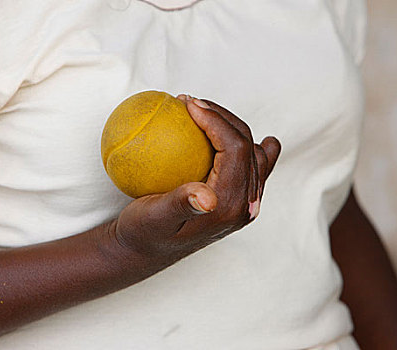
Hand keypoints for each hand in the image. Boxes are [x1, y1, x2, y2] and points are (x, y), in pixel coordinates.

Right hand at [110, 96, 280, 260]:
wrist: (145, 250)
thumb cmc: (144, 232)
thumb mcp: (155, 218)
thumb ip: (181, 205)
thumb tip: (208, 197)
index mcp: (230, 207)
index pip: (236, 149)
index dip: (216, 119)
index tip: (188, 103)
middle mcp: (244, 206)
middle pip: (248, 146)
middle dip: (222, 117)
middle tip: (190, 102)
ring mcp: (244, 204)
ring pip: (253, 152)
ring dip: (231, 127)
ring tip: (203, 112)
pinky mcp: (237, 200)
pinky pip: (247, 164)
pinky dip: (236, 142)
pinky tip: (222, 132)